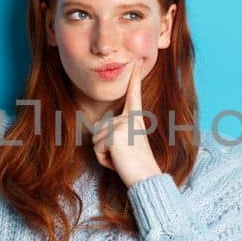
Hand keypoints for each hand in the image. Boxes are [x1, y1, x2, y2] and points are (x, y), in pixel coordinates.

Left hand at [92, 57, 163, 187]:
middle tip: (123, 156)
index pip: (134, 96)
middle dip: (104, 147)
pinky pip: (96, 148)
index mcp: (135, 118)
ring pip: (95, 139)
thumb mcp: (127, 143)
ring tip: (121, 159)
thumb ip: (116, 133)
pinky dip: (103, 160)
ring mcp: (121, 125)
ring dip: (103, 154)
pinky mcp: (114, 135)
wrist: (146, 178)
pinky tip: (118, 162)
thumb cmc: (136, 165)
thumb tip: (97, 132)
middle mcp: (129, 118)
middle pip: (99, 128)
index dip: (135, 79)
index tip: (137, 62)